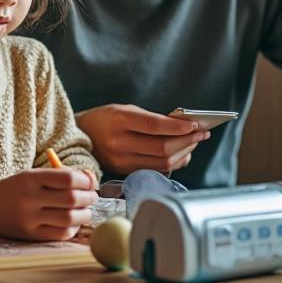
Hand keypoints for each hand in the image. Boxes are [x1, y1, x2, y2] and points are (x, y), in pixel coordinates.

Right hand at [0, 168, 97, 240]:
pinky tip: (72, 223)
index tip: (90, 182)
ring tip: (85, 211)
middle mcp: (29, 198)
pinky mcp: (30, 235)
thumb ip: (58, 176)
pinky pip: (60, 234)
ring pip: (69, 219)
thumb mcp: (30, 175)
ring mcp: (29, 218)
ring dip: (84, 215)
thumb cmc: (14, 189)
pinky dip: (72, 229)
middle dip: (89, 198)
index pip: (68, 178)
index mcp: (30, 178)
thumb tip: (91, 179)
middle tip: (92, 197)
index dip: (86, 181)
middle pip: (72, 199)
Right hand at [75, 104, 209, 173]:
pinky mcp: (124, 172)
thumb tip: (183, 125)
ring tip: (193, 143)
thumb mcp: (125, 110)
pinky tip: (180, 154)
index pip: (154, 126)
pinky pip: (156, 170)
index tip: (195, 125)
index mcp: (118, 120)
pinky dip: (173, 163)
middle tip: (201, 134)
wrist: (81, 136)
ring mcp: (120, 161)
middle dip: (186, 141)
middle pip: (162, 148)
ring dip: (183, 153)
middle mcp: (118, 143)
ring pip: (162, 163)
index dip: (178, 127)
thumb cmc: (105, 119)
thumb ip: (151, 118)